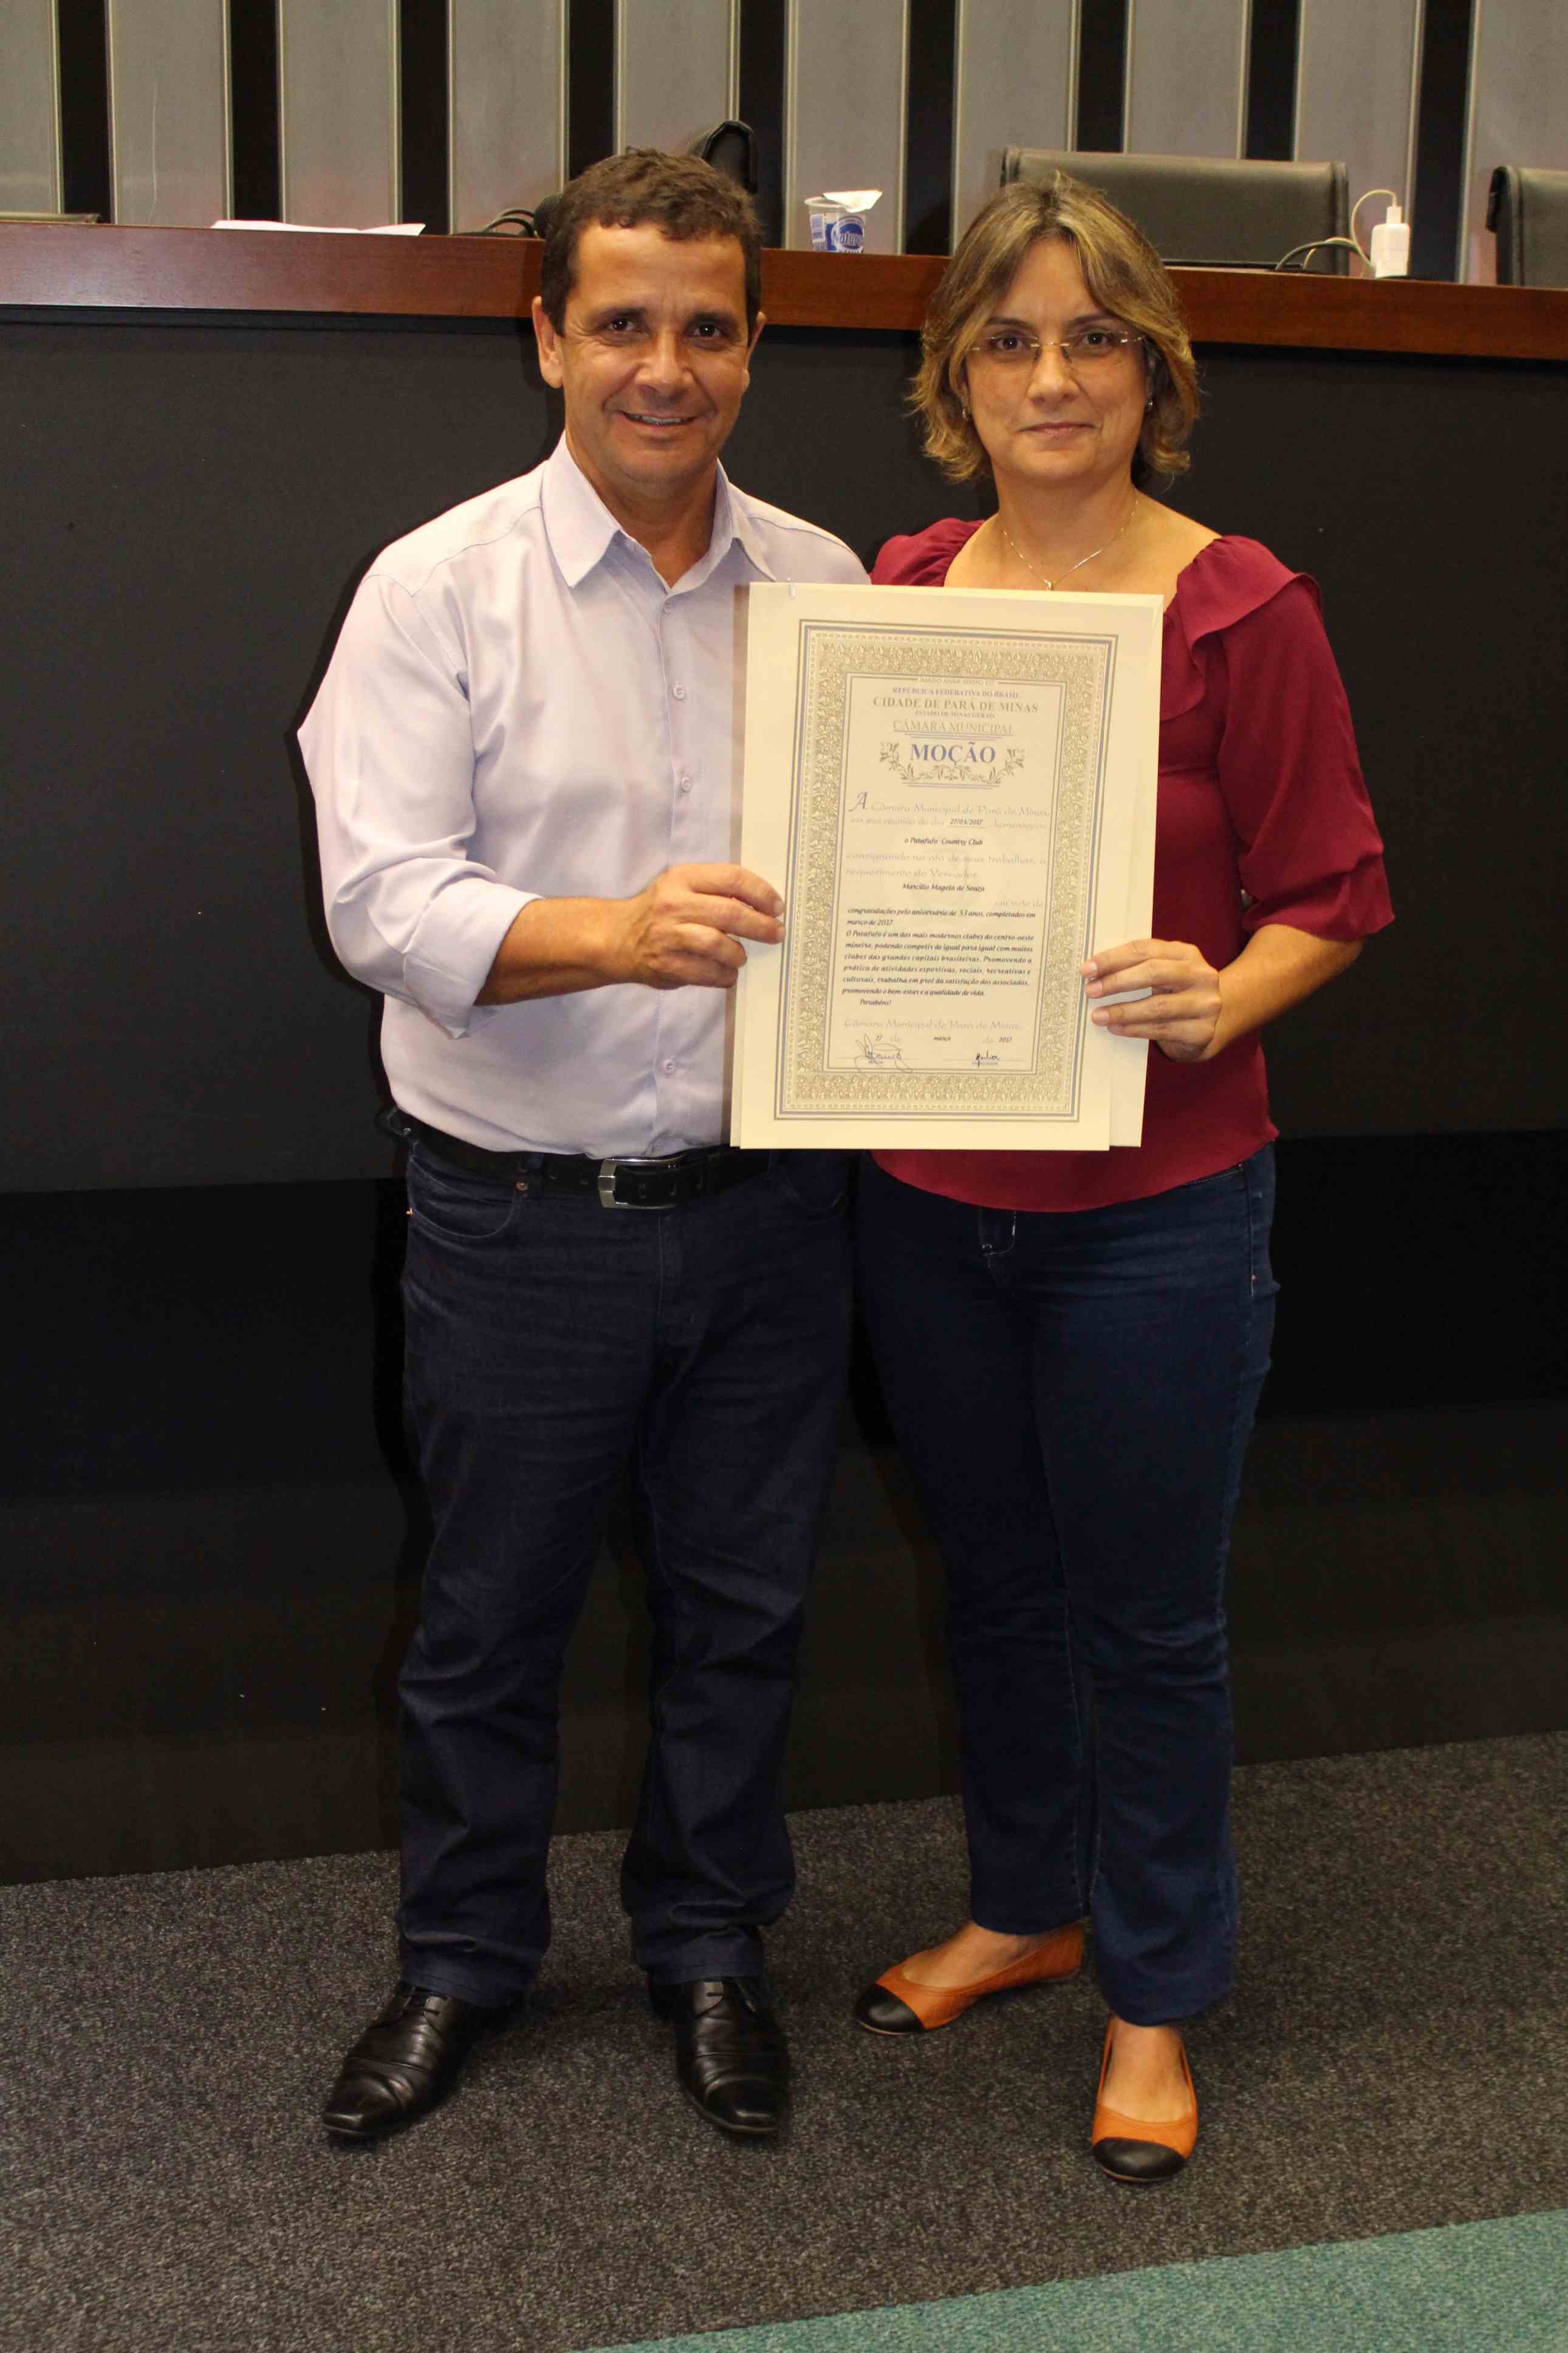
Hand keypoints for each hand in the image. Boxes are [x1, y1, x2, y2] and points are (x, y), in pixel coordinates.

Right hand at [608, 863, 784, 990]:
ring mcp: (668, 936)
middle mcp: (674, 904)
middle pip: (730, 913)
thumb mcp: (682, 886)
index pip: (732, 879)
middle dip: (761, 926)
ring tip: (740, 956)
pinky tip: (725, 972)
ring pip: (719, 945)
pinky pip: (708, 973)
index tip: (777, 907)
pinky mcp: (667, 965)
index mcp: (682, 878)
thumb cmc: (661, 911)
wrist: (618, 938)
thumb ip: (716, 890)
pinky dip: (725, 975)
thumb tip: (763, 903)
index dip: (761, 893)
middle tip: (776, 933)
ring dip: (739, 954)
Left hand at [1082, 938, 1222, 1062]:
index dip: (1114, 958)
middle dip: (1117, 981)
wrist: (1209, 1025)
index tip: (1087, 969)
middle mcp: (1201, 975)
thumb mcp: (1164, 974)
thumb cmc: (1175, 994)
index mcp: (1187, 953)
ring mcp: (1205, 1004)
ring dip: (1122, 1011)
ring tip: (1098, 1015)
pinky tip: (1116, 1028)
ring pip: (1157, 1006)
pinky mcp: (1202, 1031)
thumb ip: (1139, 967)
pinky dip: (1134, 1029)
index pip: (1146, 949)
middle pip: (1154, 972)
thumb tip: (1094, 971)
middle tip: (1091, 991)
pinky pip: (1162, 1029)